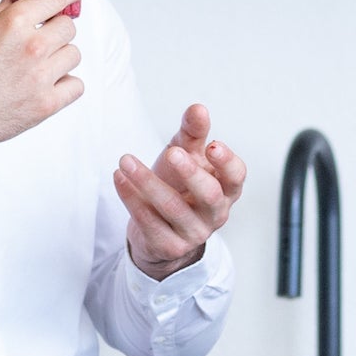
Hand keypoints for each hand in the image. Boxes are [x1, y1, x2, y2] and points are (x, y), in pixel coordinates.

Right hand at [0, 0, 91, 173]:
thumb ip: (1, 13)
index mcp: (13, 24)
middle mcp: (32, 47)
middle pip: (69, 26)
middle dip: (56, 29)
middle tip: (41, 39)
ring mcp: (42, 77)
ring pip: (74, 54)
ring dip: (61, 56)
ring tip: (39, 65)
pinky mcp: (47, 104)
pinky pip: (76, 85)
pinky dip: (66, 84)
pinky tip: (47, 84)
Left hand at [115, 104, 248, 279]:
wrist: (159, 226)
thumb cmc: (179, 184)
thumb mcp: (186, 153)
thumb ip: (193, 132)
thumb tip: (198, 109)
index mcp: (226, 188)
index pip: (236, 176)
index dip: (226, 162)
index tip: (211, 145)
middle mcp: (215, 213)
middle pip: (210, 195)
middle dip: (190, 173)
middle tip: (172, 153)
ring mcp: (194, 233)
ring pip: (173, 208)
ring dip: (148, 182)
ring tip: (126, 161)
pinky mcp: (170, 246)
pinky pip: (149, 222)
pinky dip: (131, 198)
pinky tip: (119, 179)